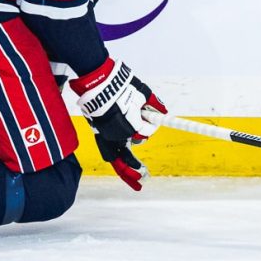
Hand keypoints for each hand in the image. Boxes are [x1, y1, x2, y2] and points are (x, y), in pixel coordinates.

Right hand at [72, 58, 167, 189]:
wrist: (98, 81)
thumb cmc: (121, 86)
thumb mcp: (141, 92)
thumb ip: (153, 104)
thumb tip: (162, 112)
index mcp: (129, 125)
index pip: (145, 132)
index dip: (151, 126)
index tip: (154, 120)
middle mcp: (116, 133)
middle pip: (125, 157)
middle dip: (133, 170)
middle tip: (144, 179)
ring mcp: (105, 134)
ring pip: (115, 156)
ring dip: (124, 168)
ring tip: (135, 180)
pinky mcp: (99, 131)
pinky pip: (107, 150)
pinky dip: (115, 159)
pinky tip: (121, 168)